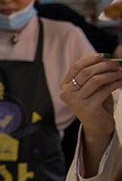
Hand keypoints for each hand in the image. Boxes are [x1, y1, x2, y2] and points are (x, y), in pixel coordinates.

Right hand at [60, 53, 121, 173]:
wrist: (97, 124)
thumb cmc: (95, 102)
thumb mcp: (91, 86)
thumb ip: (93, 74)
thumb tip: (107, 58)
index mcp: (64, 86)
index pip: (76, 67)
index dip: (90, 59)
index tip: (104, 56)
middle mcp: (67, 94)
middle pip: (87, 72)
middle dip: (104, 66)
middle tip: (117, 64)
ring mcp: (76, 101)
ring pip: (96, 80)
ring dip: (112, 74)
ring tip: (121, 72)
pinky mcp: (88, 108)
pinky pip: (104, 90)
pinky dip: (115, 83)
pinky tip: (121, 81)